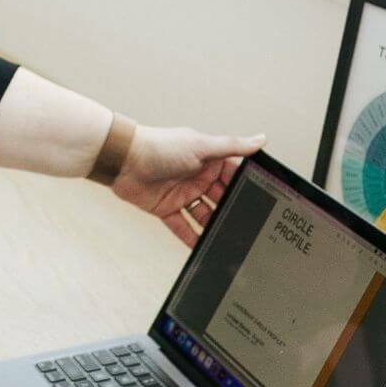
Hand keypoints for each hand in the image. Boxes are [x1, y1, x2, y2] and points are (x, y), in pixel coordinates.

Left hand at [110, 125, 265, 246]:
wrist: (123, 160)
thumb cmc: (158, 146)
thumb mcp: (201, 145)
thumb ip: (232, 146)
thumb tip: (260, 139)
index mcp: (207, 160)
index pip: (233, 175)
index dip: (245, 187)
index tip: (262, 200)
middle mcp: (197, 177)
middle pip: (221, 198)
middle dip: (232, 210)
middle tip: (247, 225)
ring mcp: (182, 194)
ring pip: (205, 215)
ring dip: (215, 226)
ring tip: (229, 239)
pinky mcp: (167, 209)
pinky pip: (183, 227)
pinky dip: (193, 237)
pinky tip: (204, 247)